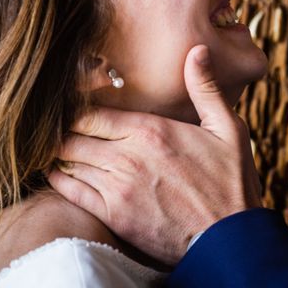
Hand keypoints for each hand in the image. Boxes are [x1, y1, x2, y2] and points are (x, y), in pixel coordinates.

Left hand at [48, 45, 261, 264]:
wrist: (230, 238)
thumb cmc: (231, 181)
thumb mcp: (228, 128)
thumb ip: (205, 88)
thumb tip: (197, 50)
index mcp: (152, 130)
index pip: (93, 112)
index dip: (77, 107)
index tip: (73, 104)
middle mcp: (128, 155)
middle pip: (74, 134)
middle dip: (64, 128)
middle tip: (58, 123)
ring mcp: (118, 187)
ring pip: (69, 160)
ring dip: (61, 151)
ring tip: (56, 143)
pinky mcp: (114, 215)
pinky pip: (70, 191)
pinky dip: (58, 178)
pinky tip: (57, 171)